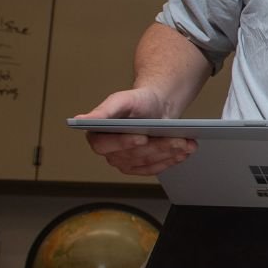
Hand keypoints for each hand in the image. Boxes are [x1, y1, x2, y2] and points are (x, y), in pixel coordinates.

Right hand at [75, 89, 194, 175]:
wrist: (157, 106)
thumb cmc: (137, 102)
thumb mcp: (121, 100)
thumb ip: (104, 110)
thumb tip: (81, 119)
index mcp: (97, 135)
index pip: (105, 145)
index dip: (124, 143)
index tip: (141, 137)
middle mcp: (109, 152)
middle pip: (132, 155)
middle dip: (157, 146)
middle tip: (177, 139)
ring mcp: (125, 162)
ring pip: (147, 162)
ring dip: (168, 153)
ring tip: (186, 143)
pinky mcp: (141, 167)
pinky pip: (155, 168)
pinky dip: (171, 160)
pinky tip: (184, 152)